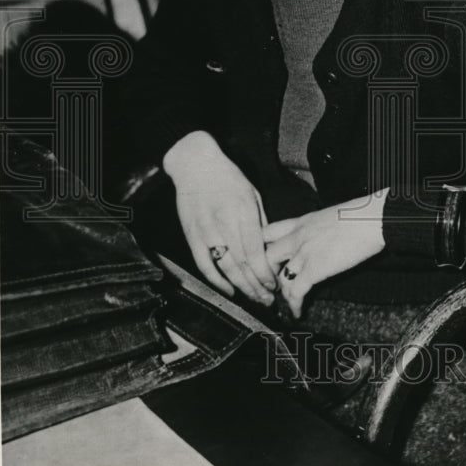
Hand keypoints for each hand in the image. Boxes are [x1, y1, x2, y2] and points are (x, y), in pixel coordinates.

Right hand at [163, 131, 274, 304]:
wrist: (195, 165)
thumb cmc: (227, 178)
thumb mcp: (252, 193)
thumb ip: (260, 221)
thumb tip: (269, 247)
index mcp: (243, 212)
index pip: (255, 251)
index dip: (264, 272)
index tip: (274, 285)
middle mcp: (224, 224)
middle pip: (242, 264)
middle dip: (257, 285)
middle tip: (268, 300)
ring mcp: (206, 231)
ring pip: (225, 268)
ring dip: (241, 287)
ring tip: (254, 299)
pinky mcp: (192, 236)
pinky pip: (204, 264)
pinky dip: (216, 281)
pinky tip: (228, 291)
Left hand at [263, 190, 388, 317]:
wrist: (372, 219)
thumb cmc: (360, 216)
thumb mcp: (329, 216)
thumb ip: (317, 229)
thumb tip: (320, 239)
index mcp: (300, 221)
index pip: (267, 232)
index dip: (260, 248)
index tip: (263, 261)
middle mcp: (297, 236)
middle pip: (265, 257)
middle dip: (265, 274)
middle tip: (272, 285)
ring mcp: (304, 253)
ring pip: (279, 277)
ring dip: (281, 293)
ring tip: (286, 302)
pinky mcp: (315, 269)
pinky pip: (296, 291)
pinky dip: (294, 305)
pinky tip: (298, 312)